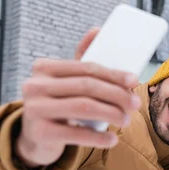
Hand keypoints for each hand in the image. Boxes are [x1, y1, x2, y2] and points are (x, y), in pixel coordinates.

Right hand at [15, 28, 141, 166]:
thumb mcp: (65, 82)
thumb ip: (80, 60)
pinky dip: (99, 137)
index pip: (86, 68)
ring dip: (111, 113)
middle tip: (135, 103)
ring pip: (84, 107)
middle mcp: (35, 86)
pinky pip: (76, 133)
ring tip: (126, 120)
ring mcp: (34, 109)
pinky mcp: (40, 133)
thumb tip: (97, 30)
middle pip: (87, 86)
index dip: (113, 74)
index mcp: (43, 68)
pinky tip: (113, 139)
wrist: (33, 138)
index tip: (134, 81)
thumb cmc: (56, 105)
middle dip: (117, 94)